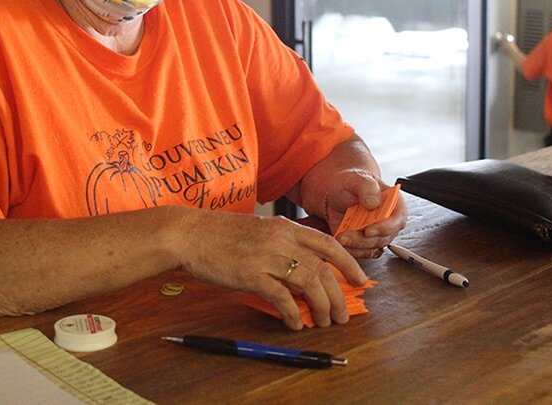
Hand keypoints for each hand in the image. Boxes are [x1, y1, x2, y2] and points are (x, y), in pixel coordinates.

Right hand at [176, 209, 365, 329]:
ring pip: (309, 283)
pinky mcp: (251, 274)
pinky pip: (282, 298)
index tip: (359, 279)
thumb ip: (282, 245)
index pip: (328, 244)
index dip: (348, 263)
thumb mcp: (259, 231)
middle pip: (323, 269)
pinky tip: (296, 323)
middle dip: (338, 294)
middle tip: (343, 313)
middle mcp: (281, 239)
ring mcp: (267, 256)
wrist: (191, 233)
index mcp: (285, 227)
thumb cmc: (221, 234)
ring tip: (324, 322)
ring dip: (321, 307)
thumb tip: (302, 270)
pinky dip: (293, 313)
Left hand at [324, 168, 407, 258]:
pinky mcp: (365, 243)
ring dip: (355, 246)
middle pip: (383, 238)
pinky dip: (350, 250)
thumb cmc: (351, 184)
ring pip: (371, 248)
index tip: (368, 230)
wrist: (337, 193)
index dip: (385, 228)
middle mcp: (388, 222)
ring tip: (340, 237)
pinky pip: (361, 253)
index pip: (397, 220)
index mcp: (394, 204)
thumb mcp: (357, 178)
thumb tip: (374, 203)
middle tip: (345, 236)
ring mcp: (377, 235)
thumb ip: (367, 187)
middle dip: (363, 240)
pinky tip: (340, 239)